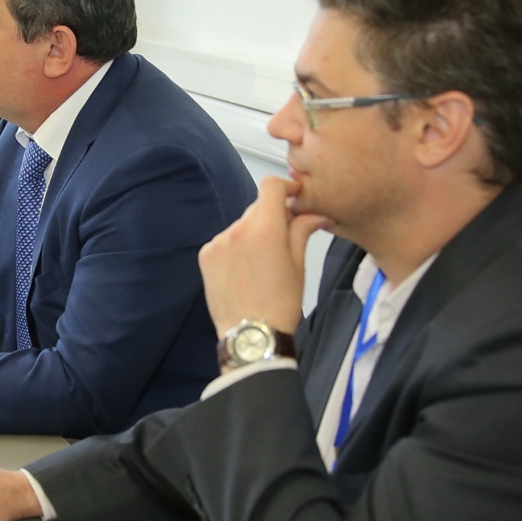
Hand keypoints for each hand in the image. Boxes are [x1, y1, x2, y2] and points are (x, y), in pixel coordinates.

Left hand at [199, 176, 328, 337]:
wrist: (252, 334)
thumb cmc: (280, 304)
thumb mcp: (299, 265)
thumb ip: (303, 230)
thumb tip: (315, 213)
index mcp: (267, 228)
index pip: (271, 186)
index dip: (285, 187)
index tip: (293, 196)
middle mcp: (239, 229)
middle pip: (257, 207)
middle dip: (272, 216)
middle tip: (284, 238)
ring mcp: (219, 241)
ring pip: (241, 224)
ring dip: (252, 233)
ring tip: (262, 263)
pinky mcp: (206, 254)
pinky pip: (225, 240)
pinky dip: (235, 247)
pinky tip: (244, 270)